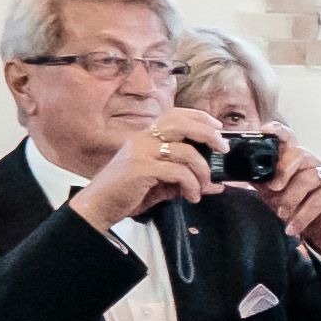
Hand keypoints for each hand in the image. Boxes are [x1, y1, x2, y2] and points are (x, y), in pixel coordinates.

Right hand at [69, 112, 222, 229]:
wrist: (98, 206)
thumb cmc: (126, 193)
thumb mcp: (160, 184)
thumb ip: (185, 180)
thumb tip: (215, 184)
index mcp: (145, 137)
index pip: (174, 115)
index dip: (199, 117)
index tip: (217, 127)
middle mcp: (143, 140)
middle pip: (182, 123)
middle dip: (208, 134)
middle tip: (223, 149)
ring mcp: (141, 153)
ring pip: (186, 151)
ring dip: (202, 172)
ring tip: (202, 188)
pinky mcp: (141, 169)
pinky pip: (178, 172)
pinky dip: (191, 185)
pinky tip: (190, 196)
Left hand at [267, 136, 320, 258]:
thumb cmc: (300, 206)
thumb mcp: (274, 193)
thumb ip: (261, 181)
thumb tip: (240, 172)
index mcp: (295, 159)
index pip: (288, 138)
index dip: (277, 131)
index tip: (264, 130)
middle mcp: (312, 162)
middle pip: (298, 154)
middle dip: (283, 171)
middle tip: (273, 189)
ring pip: (306, 178)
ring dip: (290, 200)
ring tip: (282, 215)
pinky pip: (317, 200)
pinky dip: (301, 216)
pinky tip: (292, 228)